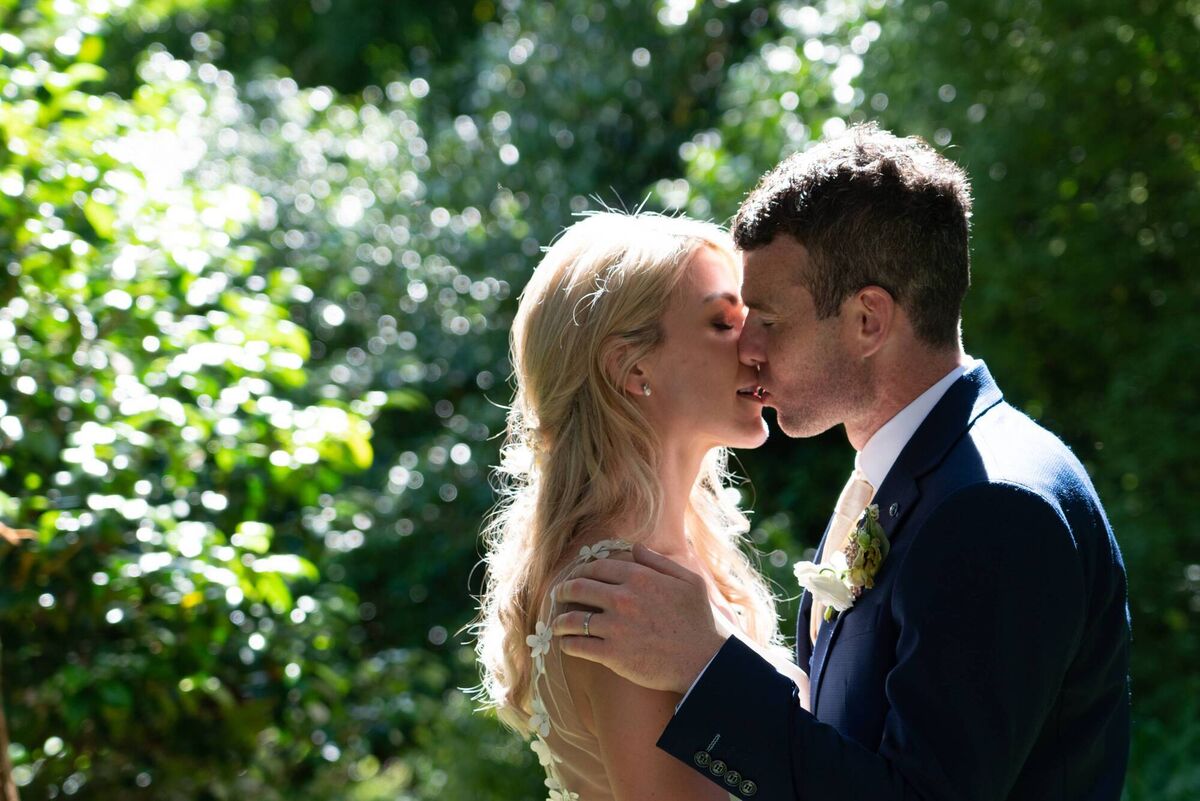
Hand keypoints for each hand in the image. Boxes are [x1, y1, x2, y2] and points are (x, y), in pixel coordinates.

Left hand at [551, 544, 728, 693]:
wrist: (702, 662)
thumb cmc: (698, 621)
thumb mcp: (688, 581)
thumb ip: (659, 562)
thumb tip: (635, 548)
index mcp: (638, 577)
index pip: (597, 567)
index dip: (581, 571)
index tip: (575, 577)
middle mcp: (622, 598)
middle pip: (578, 588)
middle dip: (563, 591)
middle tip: (558, 596)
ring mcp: (615, 627)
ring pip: (572, 618)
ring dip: (559, 620)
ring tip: (556, 624)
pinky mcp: (611, 654)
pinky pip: (577, 646)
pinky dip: (567, 644)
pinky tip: (566, 644)